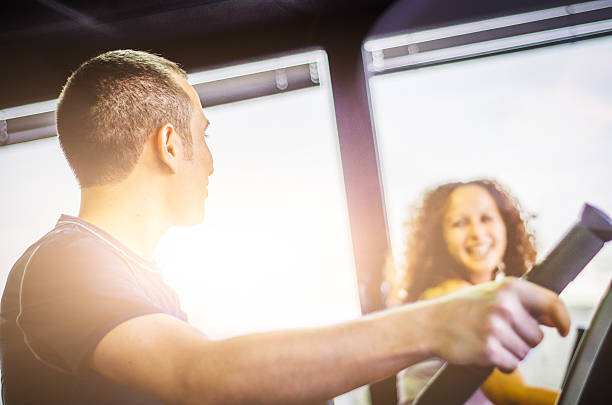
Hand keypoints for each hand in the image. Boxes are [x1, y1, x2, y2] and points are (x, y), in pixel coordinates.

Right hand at [428, 277, 569, 372]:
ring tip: (488, 339)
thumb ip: (522, 302)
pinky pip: (511, 364)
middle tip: (497, 330)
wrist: (430, 324)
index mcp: (509, 287)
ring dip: (511, 351)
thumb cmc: (463, 309)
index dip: (562, 318)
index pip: (551, 302)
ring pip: (525, 352)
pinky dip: (501, 362)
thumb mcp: (491, 294)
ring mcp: (495, 327)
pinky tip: (484, 350)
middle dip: (522, 339)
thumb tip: (552, 319)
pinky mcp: (488, 349)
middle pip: (537, 336)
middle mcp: (504, 305)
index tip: (563, 329)